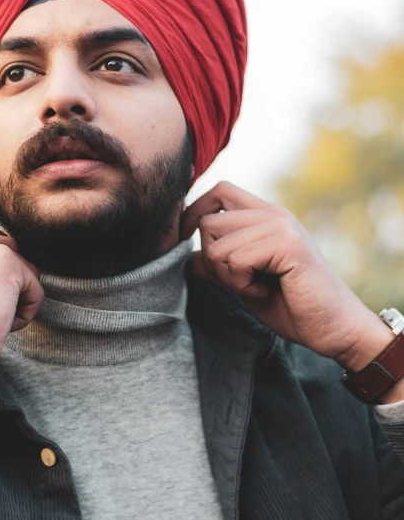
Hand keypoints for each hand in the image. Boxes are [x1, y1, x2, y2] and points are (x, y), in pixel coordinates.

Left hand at [181, 182, 390, 370]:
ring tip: (259, 286)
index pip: (220, 190)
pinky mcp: (287, 244)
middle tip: (243, 281)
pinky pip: (237, 261)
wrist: (333, 328)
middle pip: (209, 223)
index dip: (195, 211)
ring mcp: (281, 226)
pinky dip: (244, 285)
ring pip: (217, 246)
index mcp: (266, 216)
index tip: (186, 238)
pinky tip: (268, 291)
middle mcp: (274, 214)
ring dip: (230, 277)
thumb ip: (218, 265)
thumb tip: (186, 256)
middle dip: (214, 261)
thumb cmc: (291, 306)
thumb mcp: (244, 283)